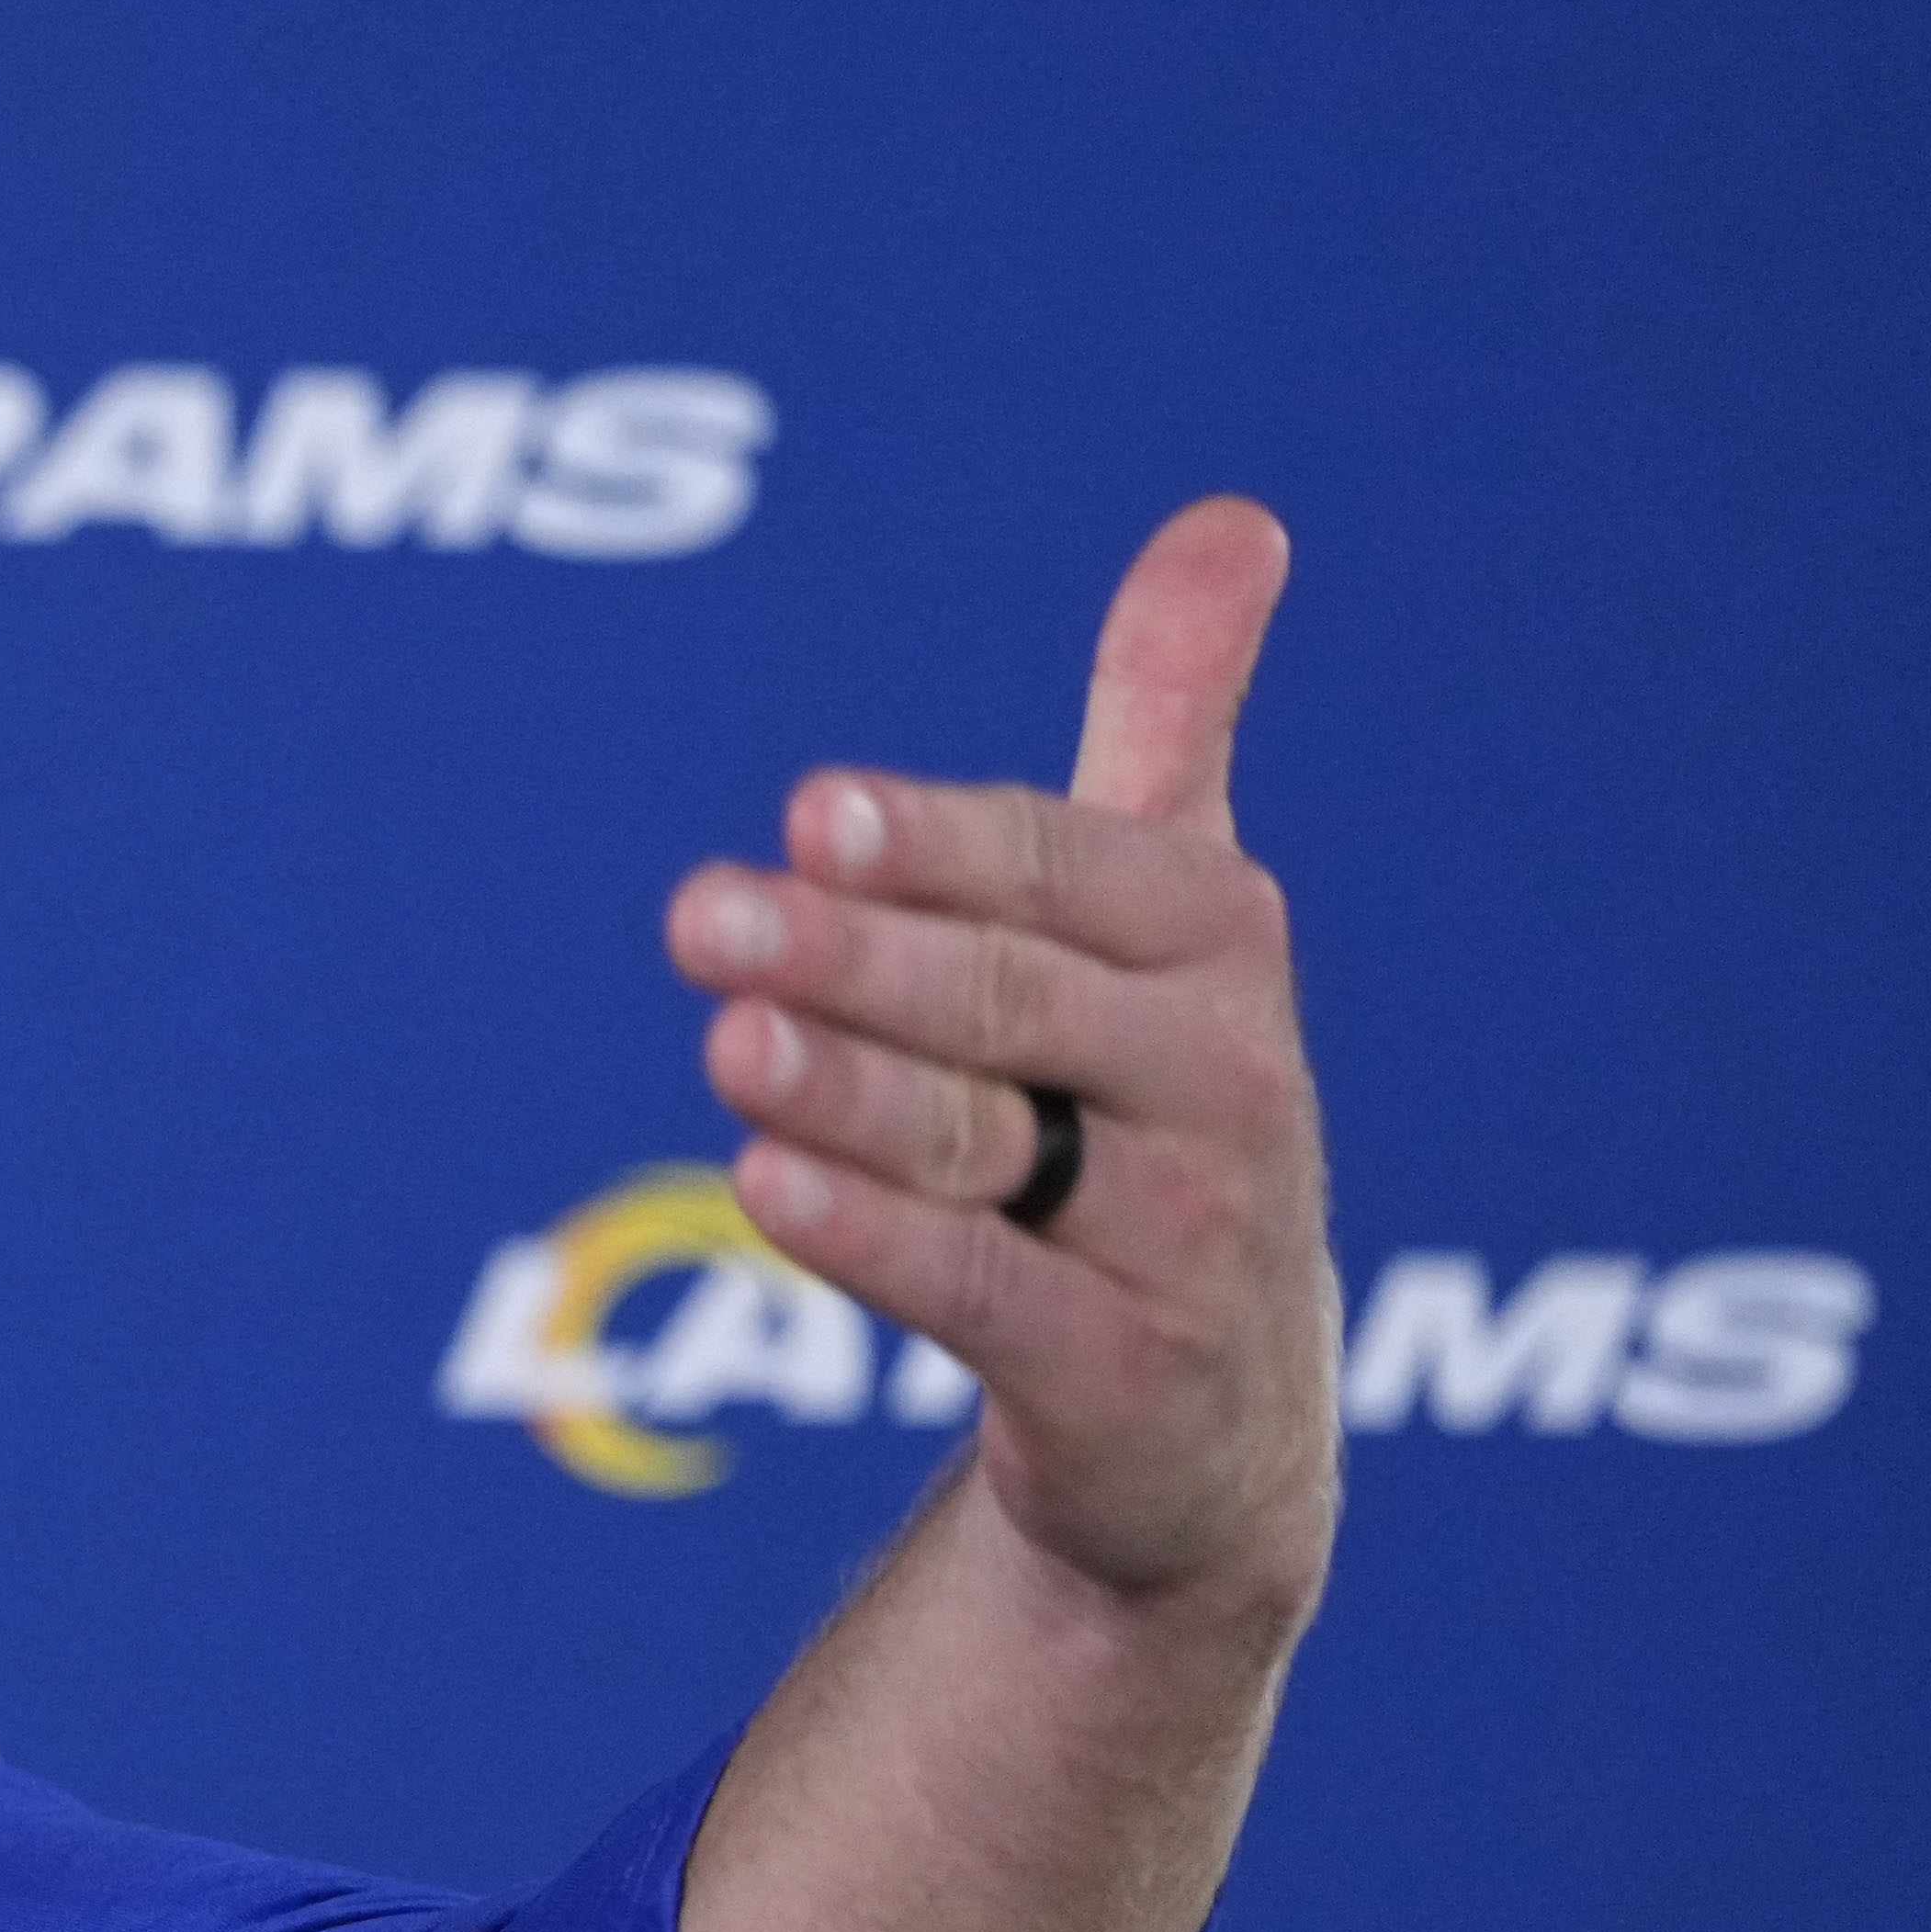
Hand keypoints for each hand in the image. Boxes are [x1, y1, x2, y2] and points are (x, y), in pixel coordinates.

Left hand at [661, 500, 1338, 1634]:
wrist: (1209, 1415)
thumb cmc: (1152, 1114)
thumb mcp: (1174, 914)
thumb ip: (1170, 723)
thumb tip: (1229, 516)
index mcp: (1215, 939)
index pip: (1059, 867)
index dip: (938, 846)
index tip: (814, 815)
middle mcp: (1225, 1076)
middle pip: (1006, 1001)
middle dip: (855, 957)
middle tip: (701, 916)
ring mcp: (1189, 1236)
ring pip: (983, 1142)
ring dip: (849, 1091)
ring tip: (726, 1041)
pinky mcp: (1126, 1377)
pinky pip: (986, 1294)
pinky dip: (876, 1244)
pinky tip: (765, 1187)